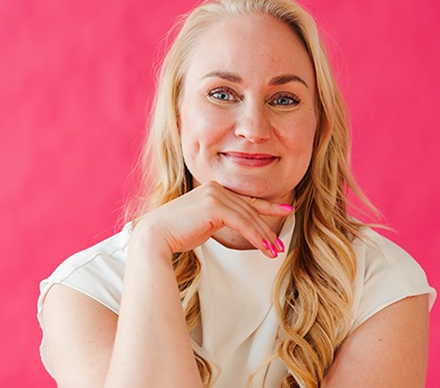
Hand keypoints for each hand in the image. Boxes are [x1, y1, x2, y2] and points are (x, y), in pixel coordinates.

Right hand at [131, 180, 292, 258]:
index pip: (245, 199)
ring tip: (275, 252)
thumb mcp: (204, 223)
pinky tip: (265, 248)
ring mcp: (215, 194)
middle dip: (267, 228)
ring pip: (249, 217)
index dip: (268, 206)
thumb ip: (219, 219)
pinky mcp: (215, 206)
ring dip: (264, 237)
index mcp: (213, 188)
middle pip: (249, 210)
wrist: (154, 236)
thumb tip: (235, 225)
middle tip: (279, 246)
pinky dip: (257, 237)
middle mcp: (216, 187)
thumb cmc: (175, 233)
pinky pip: (243, 223)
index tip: (285, 209)